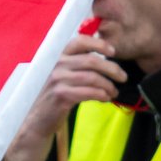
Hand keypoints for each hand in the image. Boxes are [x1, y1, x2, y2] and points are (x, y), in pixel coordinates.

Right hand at [1, 35, 126, 160]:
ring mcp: (58, 80)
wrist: (37, 119)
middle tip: (123, 77)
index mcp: (57, 56)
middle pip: (92, 61)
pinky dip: (101, 95)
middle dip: (112, 68)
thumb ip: (77, 65)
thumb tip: (103, 61)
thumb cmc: (53, 97)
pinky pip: (89, 92)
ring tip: (114, 92)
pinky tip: (106, 99)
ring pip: (93, 77)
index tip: (113, 52)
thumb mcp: (62, 76)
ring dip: (108, 85)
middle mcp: (56, 65)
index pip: (79, 41)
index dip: (99, 44)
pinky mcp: (62, 96)